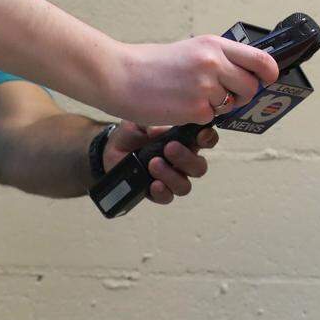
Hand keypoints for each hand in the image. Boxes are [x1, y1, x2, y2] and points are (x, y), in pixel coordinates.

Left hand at [102, 121, 216, 203]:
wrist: (111, 150)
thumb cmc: (132, 133)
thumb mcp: (140, 122)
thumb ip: (152, 123)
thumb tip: (158, 131)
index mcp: (185, 141)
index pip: (206, 140)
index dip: (208, 139)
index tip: (201, 135)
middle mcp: (183, 162)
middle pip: (199, 167)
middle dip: (187, 159)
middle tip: (170, 148)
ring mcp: (171, 179)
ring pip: (185, 186)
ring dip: (171, 176)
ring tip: (153, 164)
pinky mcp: (157, 192)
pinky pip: (167, 197)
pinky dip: (162, 192)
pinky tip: (153, 184)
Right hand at [108, 35, 277, 126]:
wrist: (119, 76)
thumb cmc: (151, 64)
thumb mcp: (190, 49)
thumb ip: (218, 59)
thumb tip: (245, 73)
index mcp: (213, 45)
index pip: (259, 59)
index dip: (268, 73)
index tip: (267, 79)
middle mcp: (213, 62)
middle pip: (251, 86)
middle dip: (242, 95)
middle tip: (225, 96)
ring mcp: (205, 86)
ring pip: (231, 104)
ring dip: (217, 106)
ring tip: (192, 97)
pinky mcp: (195, 108)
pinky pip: (210, 118)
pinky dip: (198, 117)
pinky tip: (180, 106)